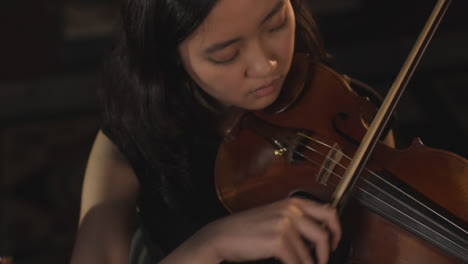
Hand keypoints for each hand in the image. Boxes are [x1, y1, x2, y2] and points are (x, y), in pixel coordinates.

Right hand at [196, 197, 340, 263]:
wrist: (223, 235)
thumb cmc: (247, 228)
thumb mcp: (275, 216)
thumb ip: (296, 220)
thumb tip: (319, 235)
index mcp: (293, 202)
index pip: (328, 212)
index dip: (336, 230)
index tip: (334, 242)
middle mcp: (291, 210)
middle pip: (324, 234)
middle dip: (327, 252)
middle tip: (323, 261)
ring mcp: (284, 225)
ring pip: (310, 253)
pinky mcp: (278, 241)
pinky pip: (298, 262)